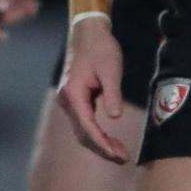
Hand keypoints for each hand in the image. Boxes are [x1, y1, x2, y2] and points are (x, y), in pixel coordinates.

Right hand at [57, 19, 132, 163]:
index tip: (117, 154)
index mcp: (73, 93)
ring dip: (100, 143)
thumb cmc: (100, 48)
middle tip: (123, 158)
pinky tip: (111, 140)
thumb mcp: (111, 70)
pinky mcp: (76, 100)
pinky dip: (97, 133)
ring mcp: (70, 101)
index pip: (87, 126)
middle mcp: (67, 100)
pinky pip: (85, 122)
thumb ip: (112, 94)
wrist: (87, 33)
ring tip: (120, 153)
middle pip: (82, 133)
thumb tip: (115, 117)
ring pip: (83, 130)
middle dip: (102, 148)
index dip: (102, 143)